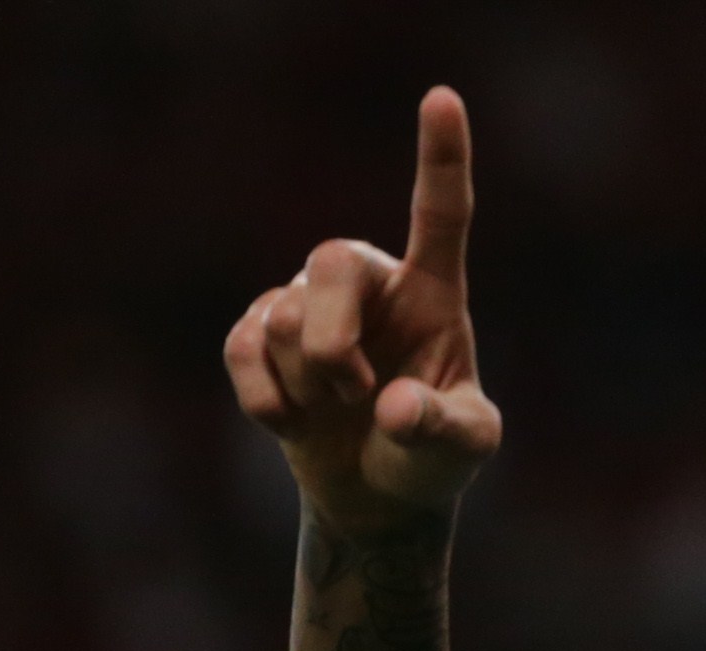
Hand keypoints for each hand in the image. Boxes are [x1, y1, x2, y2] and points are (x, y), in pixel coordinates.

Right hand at [225, 87, 501, 535]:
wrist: (376, 498)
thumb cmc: (431, 459)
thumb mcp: (463, 450)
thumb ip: (443, 428)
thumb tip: (397, 407)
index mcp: (433, 293)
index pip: (439, 215)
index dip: (441, 158)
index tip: (440, 98)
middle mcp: (370, 282)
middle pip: (330, 262)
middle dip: (331, 340)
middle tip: (353, 392)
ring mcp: (308, 303)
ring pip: (283, 318)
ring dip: (309, 385)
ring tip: (336, 412)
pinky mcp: (259, 333)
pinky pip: (242, 348)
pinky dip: (266, 399)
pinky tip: (291, 421)